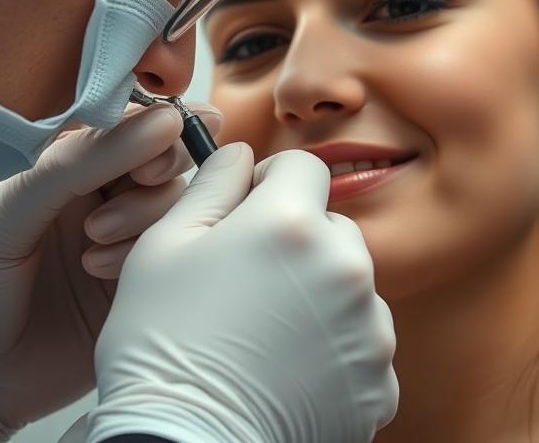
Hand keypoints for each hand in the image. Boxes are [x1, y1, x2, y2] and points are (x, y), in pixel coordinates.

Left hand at [0, 103, 221, 440]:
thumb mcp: (7, 211)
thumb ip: (75, 162)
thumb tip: (160, 119)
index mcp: (62, 163)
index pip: (123, 120)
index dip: (150, 120)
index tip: (161, 130)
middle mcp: (100, 195)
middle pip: (163, 155)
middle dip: (160, 163)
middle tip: (140, 181)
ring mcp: (125, 240)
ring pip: (175, 201)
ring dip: (145, 211)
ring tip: (95, 238)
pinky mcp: (143, 282)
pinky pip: (175, 250)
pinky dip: (148, 251)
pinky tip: (100, 271)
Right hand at [84, 145, 398, 442]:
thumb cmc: (161, 346)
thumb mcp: (164, 246)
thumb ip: (212, 185)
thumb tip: (240, 154)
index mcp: (293, 225)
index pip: (304, 168)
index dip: (269, 184)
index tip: (245, 215)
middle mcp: (346, 269)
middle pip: (331, 228)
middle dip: (296, 243)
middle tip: (248, 283)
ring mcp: (369, 331)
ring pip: (348, 286)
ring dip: (318, 297)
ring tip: (264, 335)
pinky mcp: (377, 383)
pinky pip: (359, 344)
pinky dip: (332, 351)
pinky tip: (285, 370)